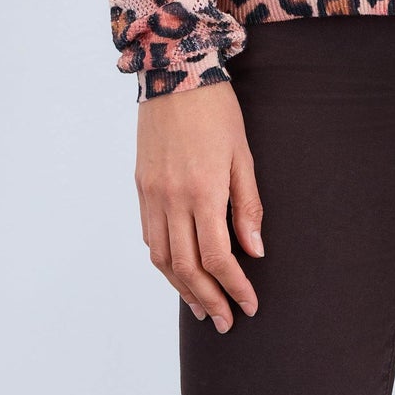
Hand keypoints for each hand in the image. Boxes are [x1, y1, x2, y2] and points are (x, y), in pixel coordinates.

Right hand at [135, 79, 265, 331]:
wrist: (175, 73)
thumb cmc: (217, 110)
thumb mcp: (243, 154)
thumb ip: (247, 205)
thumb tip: (254, 250)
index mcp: (203, 192)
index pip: (217, 258)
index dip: (234, 287)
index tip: (249, 305)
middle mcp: (172, 199)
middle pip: (187, 267)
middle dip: (209, 299)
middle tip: (227, 321)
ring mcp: (152, 195)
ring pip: (162, 259)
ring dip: (182, 288)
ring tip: (202, 307)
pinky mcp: (141, 186)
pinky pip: (149, 236)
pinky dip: (164, 261)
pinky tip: (178, 270)